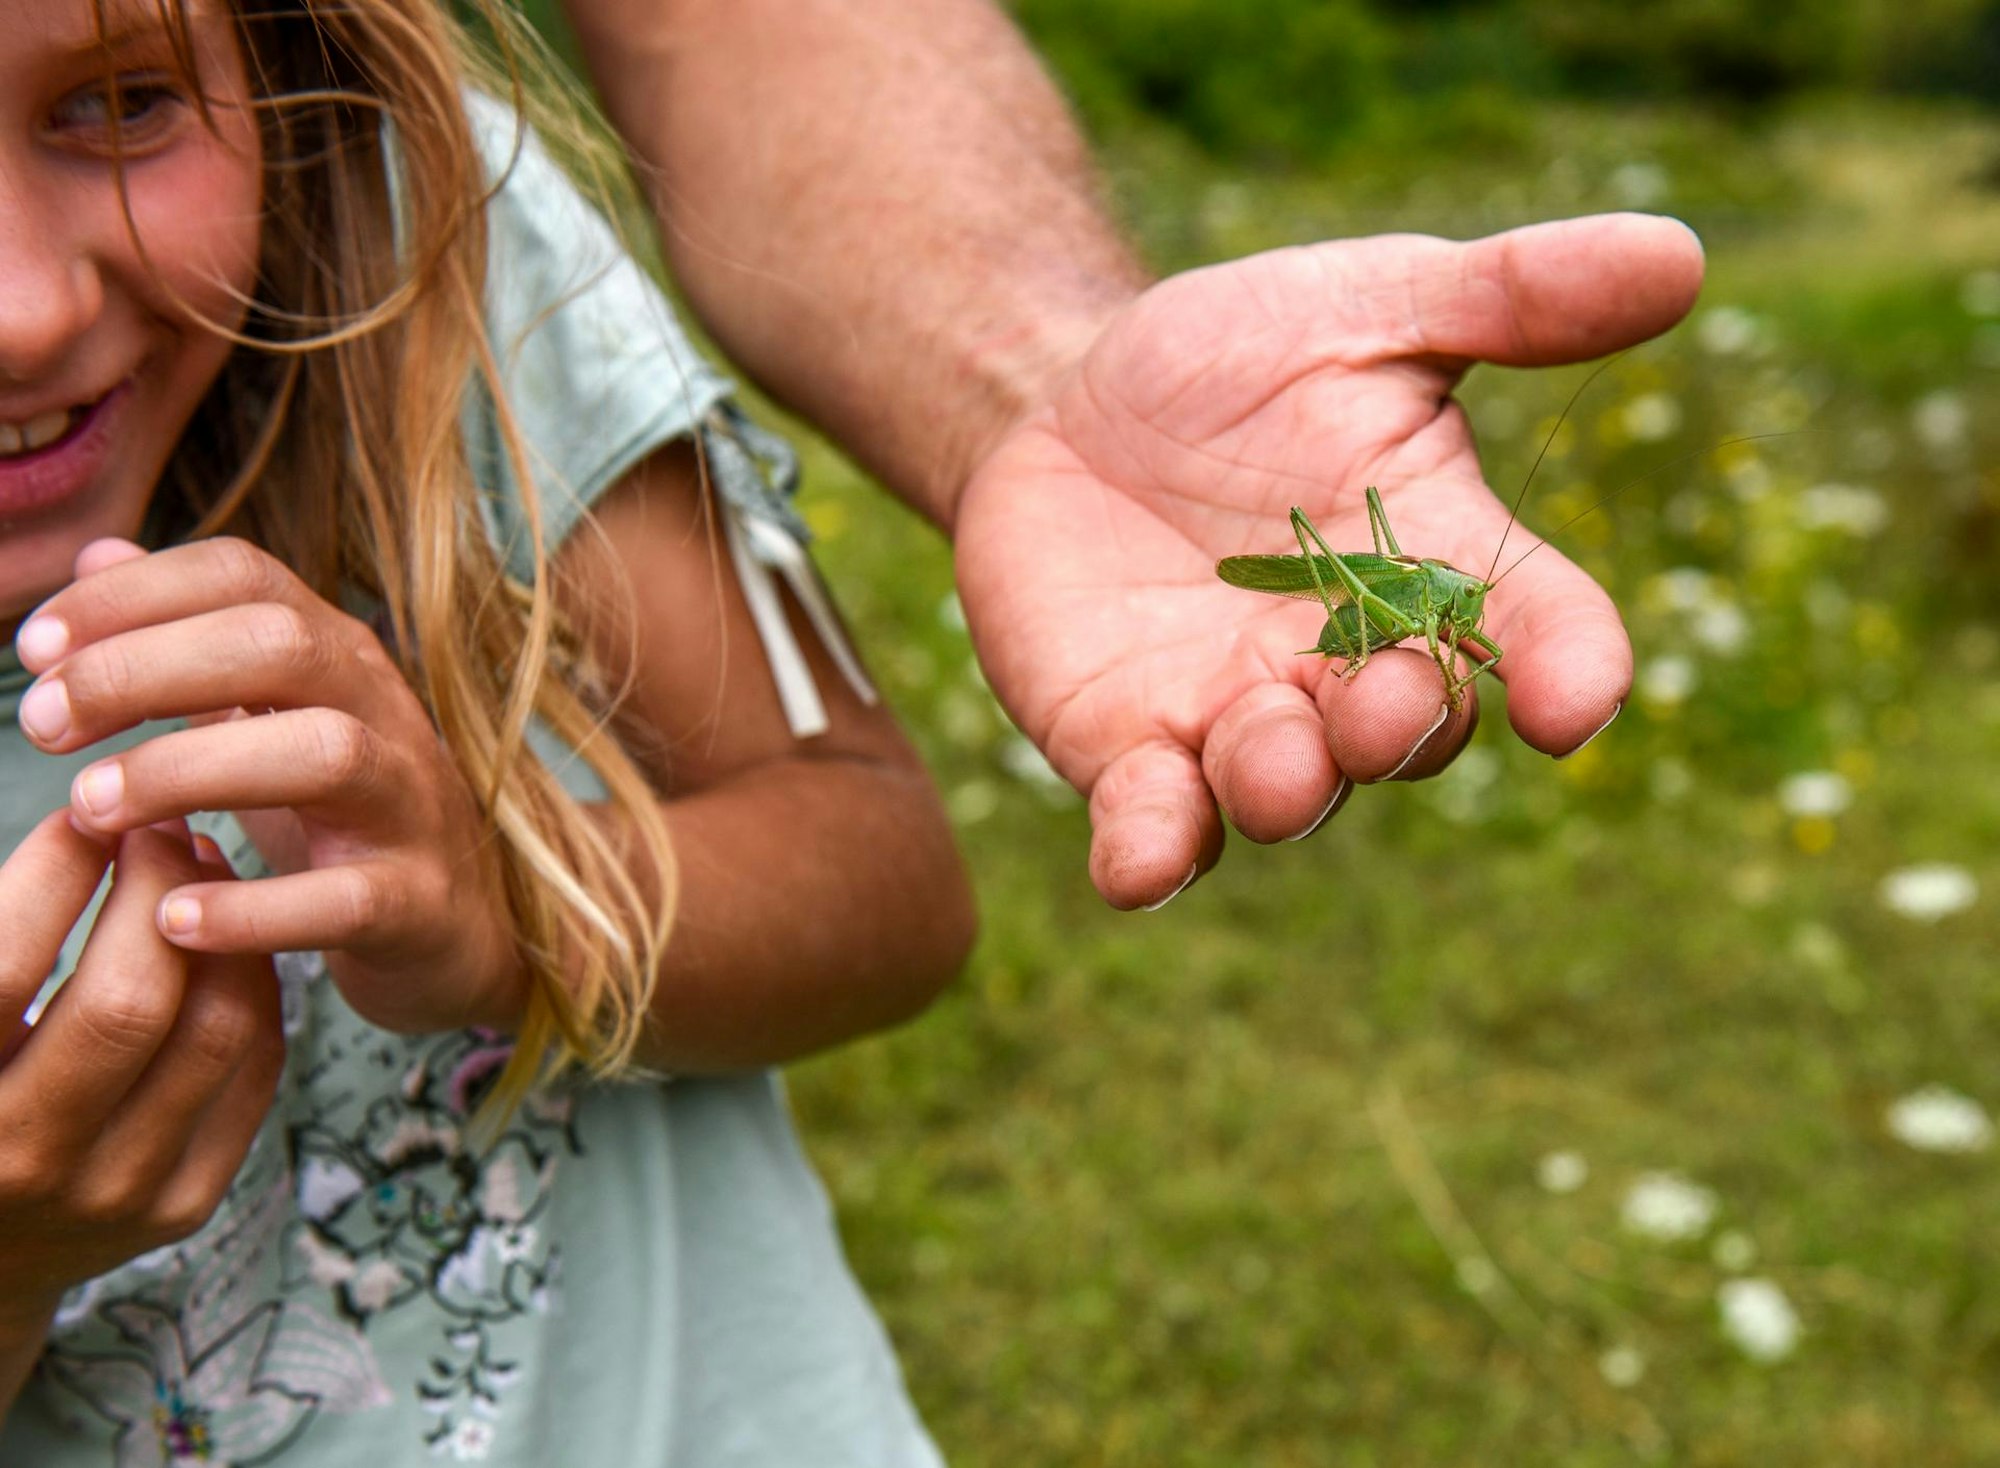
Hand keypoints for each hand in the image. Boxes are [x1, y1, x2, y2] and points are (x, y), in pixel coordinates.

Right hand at [0, 815, 282, 1329]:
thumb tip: (78, 827)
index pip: (2, 968)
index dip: (53, 872)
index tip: (83, 814)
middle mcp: (23, 1160)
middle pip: (130, 999)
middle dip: (156, 891)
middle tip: (158, 827)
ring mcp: (113, 1192)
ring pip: (214, 1029)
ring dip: (222, 929)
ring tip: (198, 869)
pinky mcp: (182, 1203)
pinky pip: (252, 1070)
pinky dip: (250, 987)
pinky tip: (226, 939)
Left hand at [12, 538, 527, 1033]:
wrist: (464, 932)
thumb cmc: (346, 820)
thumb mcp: (270, 718)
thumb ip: (186, 640)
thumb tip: (96, 555)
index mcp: (338, 657)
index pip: (242, 576)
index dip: (131, 597)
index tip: (33, 649)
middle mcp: (384, 712)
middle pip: (280, 645)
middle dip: (144, 669)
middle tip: (42, 724)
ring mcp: (412, 806)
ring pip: (322, 752)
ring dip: (190, 771)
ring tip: (91, 808)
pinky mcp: (421, 902)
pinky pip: (347, 898)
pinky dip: (256, 909)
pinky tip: (173, 919)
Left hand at [954, 213, 1703, 907]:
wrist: (1073, 397)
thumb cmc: (1248, 360)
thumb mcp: (1372, 304)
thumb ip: (1510, 296)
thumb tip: (1680, 251)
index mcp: (1439, 562)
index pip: (1535, 626)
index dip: (1569, 665)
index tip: (1580, 700)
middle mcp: (1353, 663)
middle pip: (1410, 726)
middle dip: (1402, 723)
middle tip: (1384, 701)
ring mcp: (1238, 716)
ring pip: (1286, 785)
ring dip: (1288, 786)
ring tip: (1278, 765)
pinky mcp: (1130, 747)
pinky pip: (1152, 820)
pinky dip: (1150, 852)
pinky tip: (1136, 870)